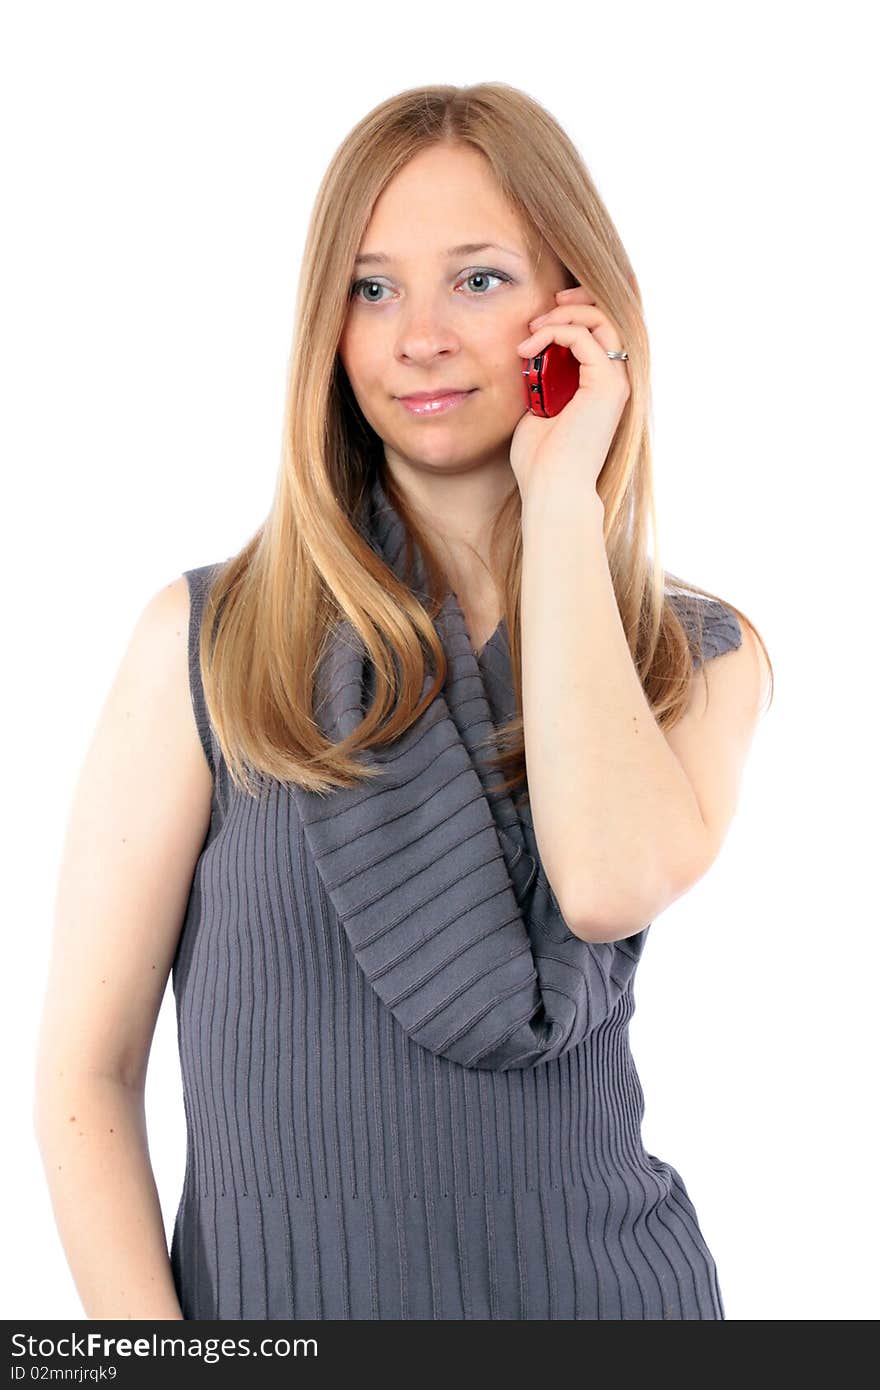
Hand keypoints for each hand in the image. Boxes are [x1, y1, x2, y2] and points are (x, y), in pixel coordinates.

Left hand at [509, 285, 630, 502]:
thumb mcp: (538, 410)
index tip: (540, 321)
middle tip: (542, 308)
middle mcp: (617, 380)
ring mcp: (616, 381)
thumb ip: (543, 382)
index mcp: (603, 385)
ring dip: (563, 315)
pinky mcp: (607, 384)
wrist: (552, 488)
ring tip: (533, 330)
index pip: (602, 331)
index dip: (575, 313)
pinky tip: (529, 350)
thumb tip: (532, 359)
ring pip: (601, 319)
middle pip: (609, 316)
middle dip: (576, 301)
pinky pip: (585, 337)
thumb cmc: (540, 461)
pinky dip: (556, 332)